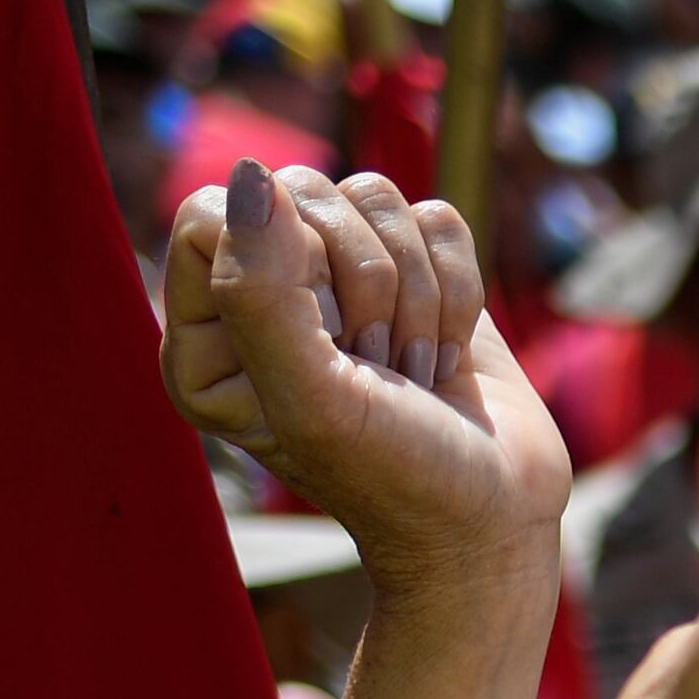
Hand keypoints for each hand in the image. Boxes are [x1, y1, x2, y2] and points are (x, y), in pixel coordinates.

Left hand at [161, 162, 567, 597]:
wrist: (492, 521)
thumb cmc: (396, 481)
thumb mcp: (315, 400)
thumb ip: (262, 293)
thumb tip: (255, 177)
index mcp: (205, 336)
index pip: (214, 212)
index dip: (286, 256)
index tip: (326, 336)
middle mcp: (264, 299)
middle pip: (303, 193)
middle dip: (364, 283)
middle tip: (376, 367)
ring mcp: (342, 281)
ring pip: (375, 198)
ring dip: (417, 294)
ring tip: (411, 370)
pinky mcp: (416, 273)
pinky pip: (436, 219)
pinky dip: (459, 289)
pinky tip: (446, 353)